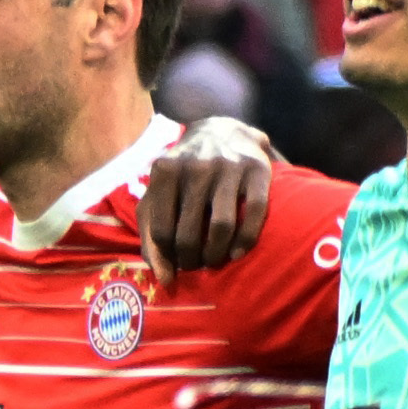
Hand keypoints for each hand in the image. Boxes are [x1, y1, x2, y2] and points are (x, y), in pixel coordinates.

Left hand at [135, 115, 279, 273]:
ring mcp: (228, 167)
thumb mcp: (158, 192)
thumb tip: (164, 278)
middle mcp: (195, 167)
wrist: (223, 130)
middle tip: (195, 265)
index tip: (175, 262)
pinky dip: (246, 240)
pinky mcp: (257, 170)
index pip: (160, 230)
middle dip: (190, 259)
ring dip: (216, 254)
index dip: (167, 255)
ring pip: (221, 226)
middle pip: (188, 233)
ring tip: (213, 261)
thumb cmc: (184, 172)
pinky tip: (237, 252)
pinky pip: (254, 213)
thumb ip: (150, 232)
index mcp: (165, 171)